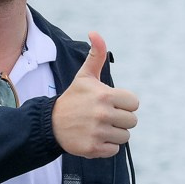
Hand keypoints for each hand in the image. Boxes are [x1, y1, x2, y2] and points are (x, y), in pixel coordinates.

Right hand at [52, 33, 137, 158]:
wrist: (50, 124)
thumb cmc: (73, 98)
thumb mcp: (84, 76)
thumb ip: (96, 55)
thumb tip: (94, 33)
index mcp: (105, 95)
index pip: (134, 103)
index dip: (124, 104)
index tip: (110, 103)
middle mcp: (103, 114)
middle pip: (132, 121)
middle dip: (120, 119)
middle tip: (103, 116)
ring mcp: (98, 132)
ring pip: (125, 136)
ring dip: (114, 133)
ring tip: (98, 127)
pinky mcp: (93, 148)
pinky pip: (114, 150)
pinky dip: (106, 146)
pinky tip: (93, 137)